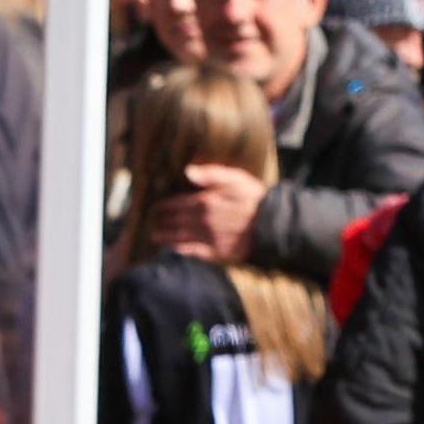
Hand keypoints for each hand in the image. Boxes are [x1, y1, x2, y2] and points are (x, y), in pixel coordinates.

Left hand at [149, 164, 267, 263]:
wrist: (274, 225)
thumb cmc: (255, 199)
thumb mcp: (237, 179)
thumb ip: (211, 174)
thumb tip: (187, 171)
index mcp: (205, 201)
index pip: (175, 204)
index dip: (162, 206)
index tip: (154, 208)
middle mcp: (202, 220)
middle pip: (174, 221)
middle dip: (159, 222)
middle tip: (150, 222)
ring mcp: (208, 237)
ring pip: (178, 237)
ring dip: (164, 237)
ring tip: (154, 236)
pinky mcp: (216, 252)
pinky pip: (192, 252)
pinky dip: (180, 251)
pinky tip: (172, 249)